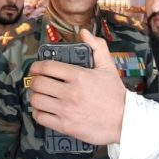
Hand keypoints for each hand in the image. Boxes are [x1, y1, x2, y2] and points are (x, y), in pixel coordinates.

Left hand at [29, 29, 125, 144]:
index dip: (36, 66)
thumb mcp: (108, 67)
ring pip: (36, 100)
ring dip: (34, 96)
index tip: (35, 68)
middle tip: (37, 82)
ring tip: (39, 95)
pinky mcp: (65, 126)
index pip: (47, 66)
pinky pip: (41, 117)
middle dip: (34, 81)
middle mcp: (70, 92)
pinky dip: (38, 113)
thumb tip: (84, 33)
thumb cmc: (115, 94)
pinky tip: (43, 110)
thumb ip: (97, 47)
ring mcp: (66, 110)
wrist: (124, 120)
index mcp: (79, 75)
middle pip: (38, 83)